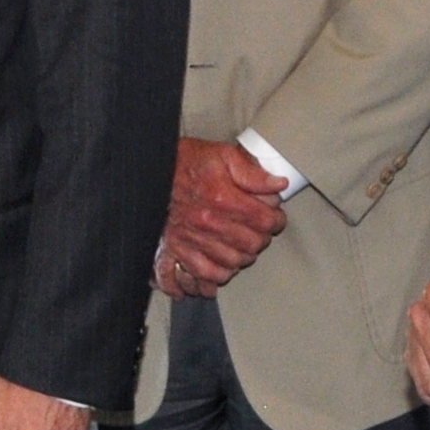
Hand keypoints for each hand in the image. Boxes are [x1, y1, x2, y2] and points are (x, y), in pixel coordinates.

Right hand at [154, 138, 286, 296]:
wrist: (151, 171)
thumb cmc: (186, 162)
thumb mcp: (223, 155)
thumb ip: (252, 172)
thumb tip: (279, 184)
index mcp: (223, 198)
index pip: (265, 220)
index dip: (277, 219)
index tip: (275, 217)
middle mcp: (209, 222)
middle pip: (252, 244)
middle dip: (262, 237)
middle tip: (260, 230)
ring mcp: (194, 239)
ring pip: (234, 262)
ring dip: (244, 255)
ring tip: (243, 244)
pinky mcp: (179, 249)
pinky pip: (206, 274)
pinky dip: (219, 274)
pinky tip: (224, 264)